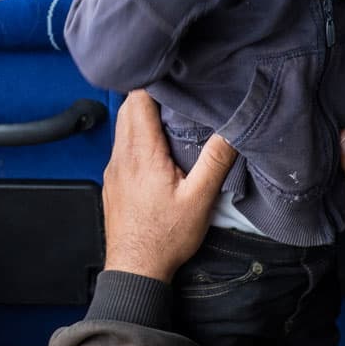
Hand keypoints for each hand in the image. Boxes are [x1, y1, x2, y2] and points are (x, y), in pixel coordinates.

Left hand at [102, 90, 237, 281]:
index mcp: (142, 153)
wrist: (135, 269)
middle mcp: (121, 156)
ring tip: (171, 114)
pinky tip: (156, 146)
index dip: (155, 82)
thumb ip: (215, 161)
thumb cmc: (165, 238)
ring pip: (124, 127)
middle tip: (177, 90)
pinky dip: (137, 136)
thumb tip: (232, 129)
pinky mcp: (112, 181)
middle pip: (129, 108)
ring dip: (143, 115)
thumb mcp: (200, 199)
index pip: (139, 99)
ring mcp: (113, 168)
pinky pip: (122, 146)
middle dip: (150, 93)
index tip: (176, 76)